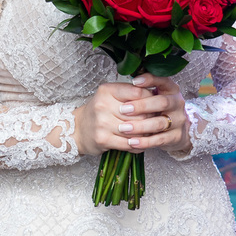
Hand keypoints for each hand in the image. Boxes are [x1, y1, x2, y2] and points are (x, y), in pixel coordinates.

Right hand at [72, 75, 187, 155]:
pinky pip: (129, 143)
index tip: (155, 104)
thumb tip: (156, 95)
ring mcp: (102, 123)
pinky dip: (138, 145)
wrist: (78, 129)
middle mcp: (103, 104)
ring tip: (151, 133)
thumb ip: (130, 93)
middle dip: (151, 118)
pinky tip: (140, 143)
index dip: (151, 99)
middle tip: (156, 121)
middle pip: (140, 113)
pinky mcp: (103, 139)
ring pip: (136, 129)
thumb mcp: (111, 95)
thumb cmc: (100, 111)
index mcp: (107, 90)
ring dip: (146, 133)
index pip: (138, 92)